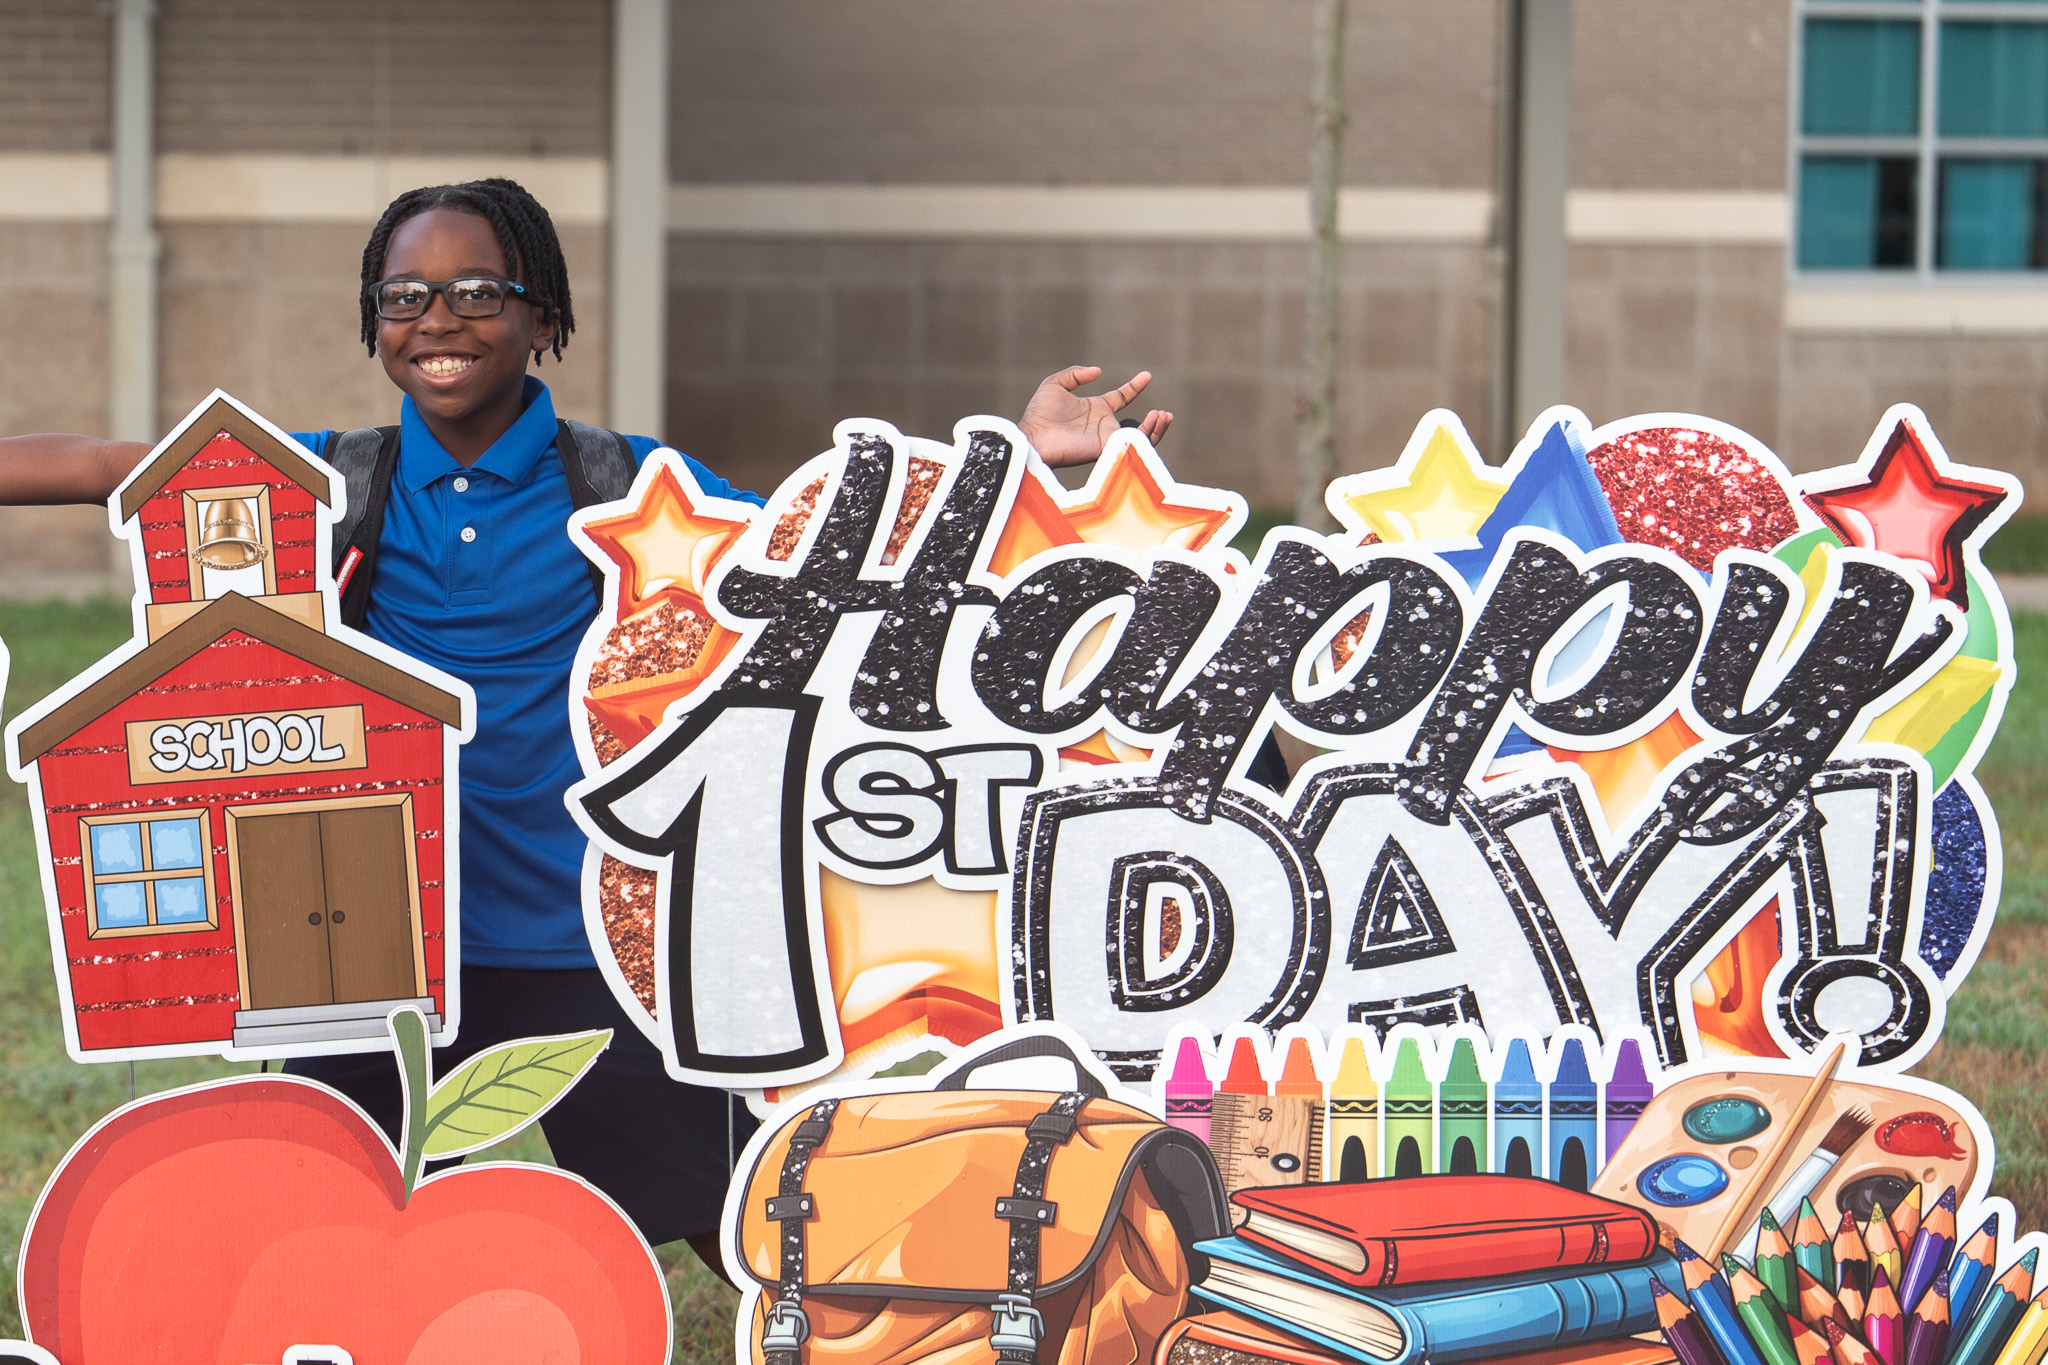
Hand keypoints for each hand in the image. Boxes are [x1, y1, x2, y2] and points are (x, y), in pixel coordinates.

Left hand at [1017, 367, 1173, 467]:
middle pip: (1137, 425)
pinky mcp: (1106, 449)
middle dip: (1155, 421)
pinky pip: (1131, 446)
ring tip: (1163, 416)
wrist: (1033, 436)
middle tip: (1164, 413)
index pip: (1122, 398)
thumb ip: (1076, 374)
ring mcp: (1106, 438)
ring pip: (1139, 439)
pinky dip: (1146, 436)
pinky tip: (1152, 422)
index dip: (1135, 387)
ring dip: (1155, 429)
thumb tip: (1099, 371)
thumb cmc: (1039, 413)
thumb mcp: (1056, 384)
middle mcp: (1104, 425)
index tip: (1147, 375)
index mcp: (1096, 409)